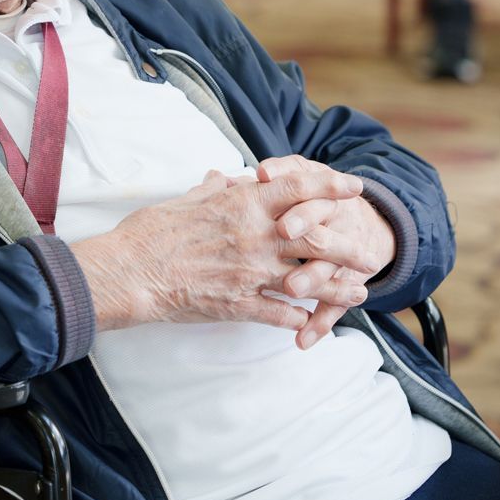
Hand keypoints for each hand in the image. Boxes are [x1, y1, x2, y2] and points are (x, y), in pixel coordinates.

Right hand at [73, 165, 366, 335]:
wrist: (131, 271)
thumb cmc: (151, 232)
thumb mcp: (187, 200)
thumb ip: (215, 190)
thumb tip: (230, 178)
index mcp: (242, 205)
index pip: (296, 188)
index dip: (329, 186)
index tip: (354, 187)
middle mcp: (254, 236)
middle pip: (316, 237)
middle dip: (347, 245)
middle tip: (368, 252)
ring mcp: (249, 272)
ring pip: (307, 280)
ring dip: (336, 287)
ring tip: (357, 293)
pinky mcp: (238, 303)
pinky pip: (279, 312)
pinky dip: (299, 317)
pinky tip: (312, 322)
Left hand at [258, 155, 396, 349]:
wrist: (369, 226)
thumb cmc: (322, 200)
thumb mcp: (309, 179)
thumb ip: (286, 173)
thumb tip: (261, 172)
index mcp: (321, 194)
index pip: (304, 183)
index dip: (285, 177)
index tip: (263, 177)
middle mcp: (337, 222)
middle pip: (320, 221)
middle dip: (302, 224)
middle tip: (282, 230)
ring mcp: (345, 256)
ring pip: (328, 266)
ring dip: (310, 277)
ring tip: (290, 289)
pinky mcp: (346, 285)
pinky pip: (335, 306)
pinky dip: (319, 325)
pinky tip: (303, 341)